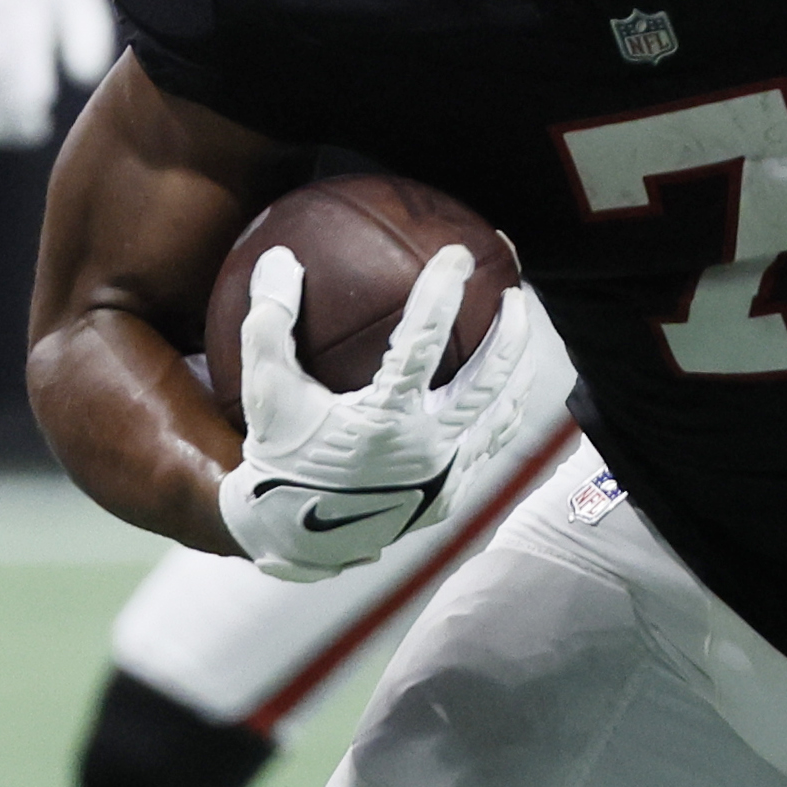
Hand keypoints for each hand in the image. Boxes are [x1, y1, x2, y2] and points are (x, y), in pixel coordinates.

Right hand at [216, 247, 544, 581]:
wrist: (291, 532)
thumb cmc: (278, 452)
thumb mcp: (265, 389)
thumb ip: (269, 323)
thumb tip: (277, 257)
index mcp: (383, 418)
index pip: (422, 341)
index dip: (442, 293)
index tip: (457, 254)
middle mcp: (426, 448)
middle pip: (488, 379)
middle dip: (509, 332)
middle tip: (514, 293)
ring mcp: (446, 476)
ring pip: (501, 415)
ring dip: (517, 372)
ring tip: (521, 337)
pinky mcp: (452, 497)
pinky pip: (490, 447)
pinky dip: (503, 415)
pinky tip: (505, 393)